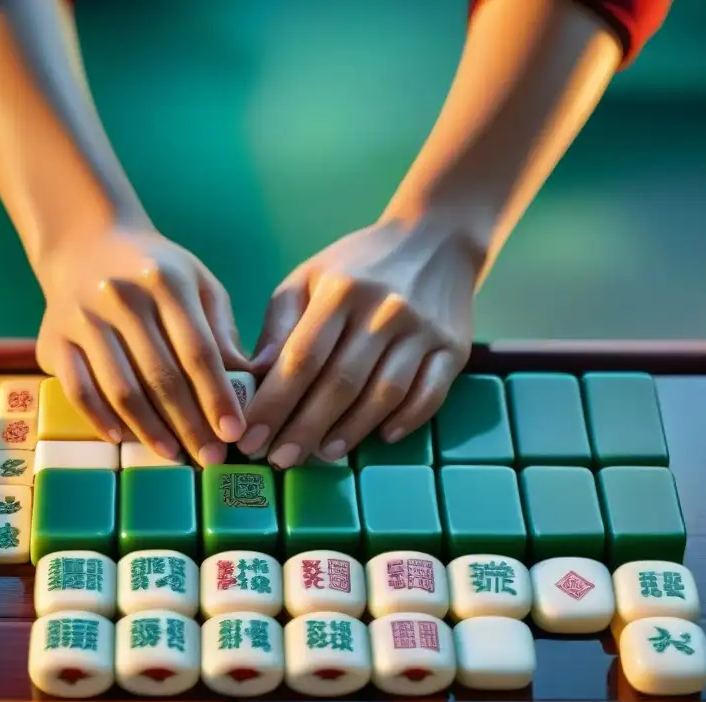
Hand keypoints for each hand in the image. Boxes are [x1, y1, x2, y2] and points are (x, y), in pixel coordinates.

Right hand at [34, 222, 248, 464]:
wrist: (87, 245)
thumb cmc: (157, 273)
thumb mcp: (199, 286)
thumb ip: (222, 331)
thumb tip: (249, 383)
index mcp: (165, 281)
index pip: (198, 350)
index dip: (217, 396)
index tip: (233, 432)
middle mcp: (121, 297)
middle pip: (161, 376)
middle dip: (190, 423)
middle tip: (210, 458)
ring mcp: (82, 318)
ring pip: (121, 389)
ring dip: (150, 430)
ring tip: (175, 455)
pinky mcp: (54, 339)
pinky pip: (79, 390)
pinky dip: (102, 420)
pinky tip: (124, 439)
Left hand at [236, 216, 480, 466]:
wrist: (436, 238)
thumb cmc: (358, 266)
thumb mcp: (308, 279)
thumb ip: (280, 325)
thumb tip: (254, 378)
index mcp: (341, 291)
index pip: (302, 358)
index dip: (274, 404)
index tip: (251, 438)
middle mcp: (384, 310)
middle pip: (341, 383)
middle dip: (305, 428)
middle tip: (280, 459)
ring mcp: (423, 330)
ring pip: (384, 394)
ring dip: (350, 432)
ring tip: (321, 455)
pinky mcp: (454, 347)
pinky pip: (430, 394)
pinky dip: (406, 420)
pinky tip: (381, 437)